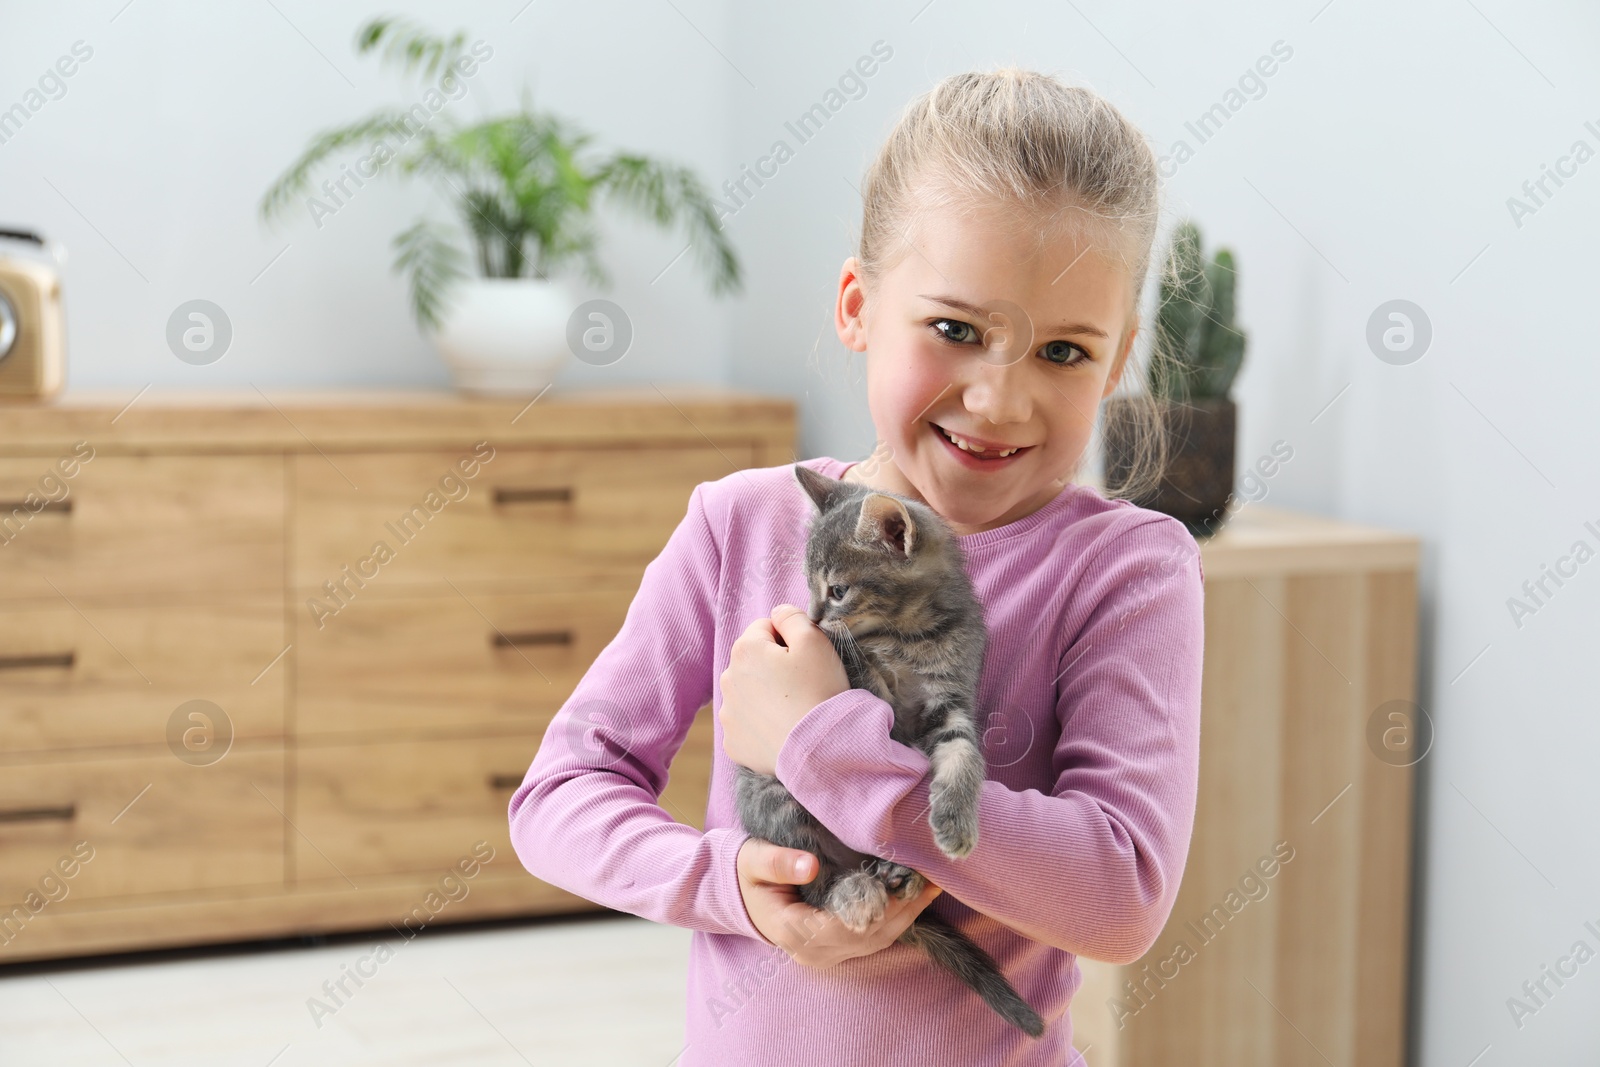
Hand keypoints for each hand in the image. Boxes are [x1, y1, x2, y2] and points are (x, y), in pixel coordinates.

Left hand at [718, 604, 849, 775]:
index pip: (765, 628)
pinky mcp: (734, 743)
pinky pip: (747, 725)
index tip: (805, 659)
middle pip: (754, 662)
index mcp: (745, 650)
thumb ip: (792, 617)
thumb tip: (778, 612)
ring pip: (748, 693)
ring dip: (765, 695)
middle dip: (773, 667)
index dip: (789, 639)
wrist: (820, 749)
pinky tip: (783, 730)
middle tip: (802, 685)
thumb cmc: (819, 691)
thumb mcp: (814, 641)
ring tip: (794, 709)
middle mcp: (728, 679)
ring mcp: (728, 715)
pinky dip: (762, 725)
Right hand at [735, 837, 941, 967]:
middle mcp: (814, 952)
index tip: (903, 881)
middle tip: (931, 878)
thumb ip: (779, 863)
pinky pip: (875, 938)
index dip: (879, 906)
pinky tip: (916, 896)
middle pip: (870, 936)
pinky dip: (898, 918)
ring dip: (907, 914)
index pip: (846, 926)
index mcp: (793, 932)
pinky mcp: (838, 949)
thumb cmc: (748, 873)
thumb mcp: (755, 861)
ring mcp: (828, 954)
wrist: (740, 894)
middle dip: (903, 908)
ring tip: (932, 884)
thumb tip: (808, 865)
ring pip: (878, 940)